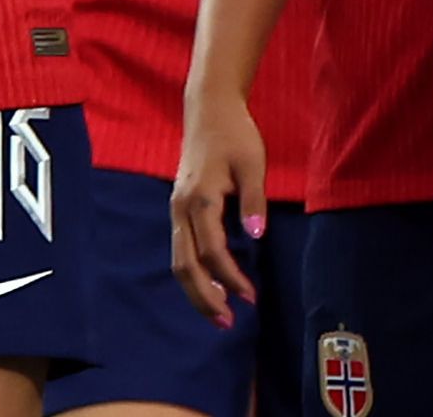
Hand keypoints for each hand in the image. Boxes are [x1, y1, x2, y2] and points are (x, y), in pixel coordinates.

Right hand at [170, 95, 267, 326]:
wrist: (208, 110)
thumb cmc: (235, 134)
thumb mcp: (252, 164)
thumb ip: (253, 201)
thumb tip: (256, 236)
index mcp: (201, 198)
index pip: (213, 251)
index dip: (231, 278)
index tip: (252, 297)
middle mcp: (181, 208)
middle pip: (186, 265)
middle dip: (205, 298)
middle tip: (227, 323)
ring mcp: (176, 209)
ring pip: (178, 261)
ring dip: (195, 290)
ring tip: (218, 313)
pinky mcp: (178, 208)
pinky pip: (180, 249)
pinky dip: (192, 273)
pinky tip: (210, 284)